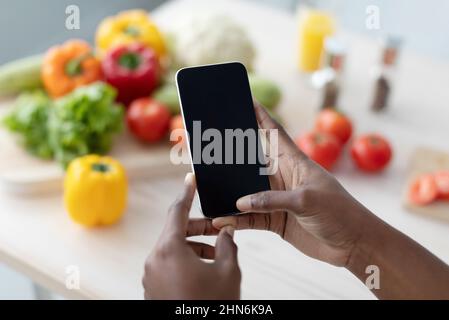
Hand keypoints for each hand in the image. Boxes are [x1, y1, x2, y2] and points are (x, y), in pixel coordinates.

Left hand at [143, 173, 240, 299]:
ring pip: (173, 249)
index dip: (187, 192)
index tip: (191, 177)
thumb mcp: (227, 272)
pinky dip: (185, 260)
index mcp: (169, 250)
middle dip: (199, 228)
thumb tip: (226, 232)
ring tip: (217, 255)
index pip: (177, 211)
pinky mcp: (152, 289)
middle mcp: (154, 260)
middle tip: (220, 228)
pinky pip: (168, 265)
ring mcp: (150, 276)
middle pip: (176, 232)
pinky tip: (204, 270)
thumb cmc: (211, 305)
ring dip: (194, 246)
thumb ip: (227, 245)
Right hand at [192, 102, 373, 266]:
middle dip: (231, 153)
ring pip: (245, 191)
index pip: (273, 132)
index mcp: (294, 162)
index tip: (244, 99)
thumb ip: (272, 200)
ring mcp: (276, 199)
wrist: (354, 244)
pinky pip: (248, 218)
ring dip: (228, 190)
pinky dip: (234, 219)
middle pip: (250, 160)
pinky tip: (219, 220)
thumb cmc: (341, 213)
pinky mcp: (274, 220)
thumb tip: (239, 202)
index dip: (260, 115)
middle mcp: (281, 177)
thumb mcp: (307, 200)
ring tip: (206, 186)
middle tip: (209, 144)